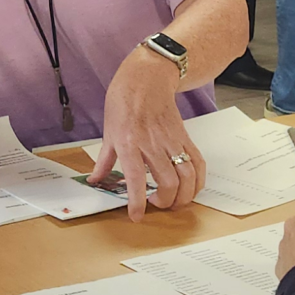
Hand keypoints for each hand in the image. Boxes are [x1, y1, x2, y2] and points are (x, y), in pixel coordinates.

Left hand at [89, 50, 203, 221]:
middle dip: (166, 202)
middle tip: (158, 205)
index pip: (136, 179)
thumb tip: (96, 181)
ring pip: (188, 175)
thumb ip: (104, 161)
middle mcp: (152, 143)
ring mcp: (171, 140)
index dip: (138, 202)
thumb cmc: (124, 101)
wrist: (146, 78)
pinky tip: (190, 188)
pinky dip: (198, 180)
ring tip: (175, 201)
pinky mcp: (184, 137)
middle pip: (169, 182)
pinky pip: (197, 162)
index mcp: (129, 143)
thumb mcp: (107, 132)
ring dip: (184, 195)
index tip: (137, 216)